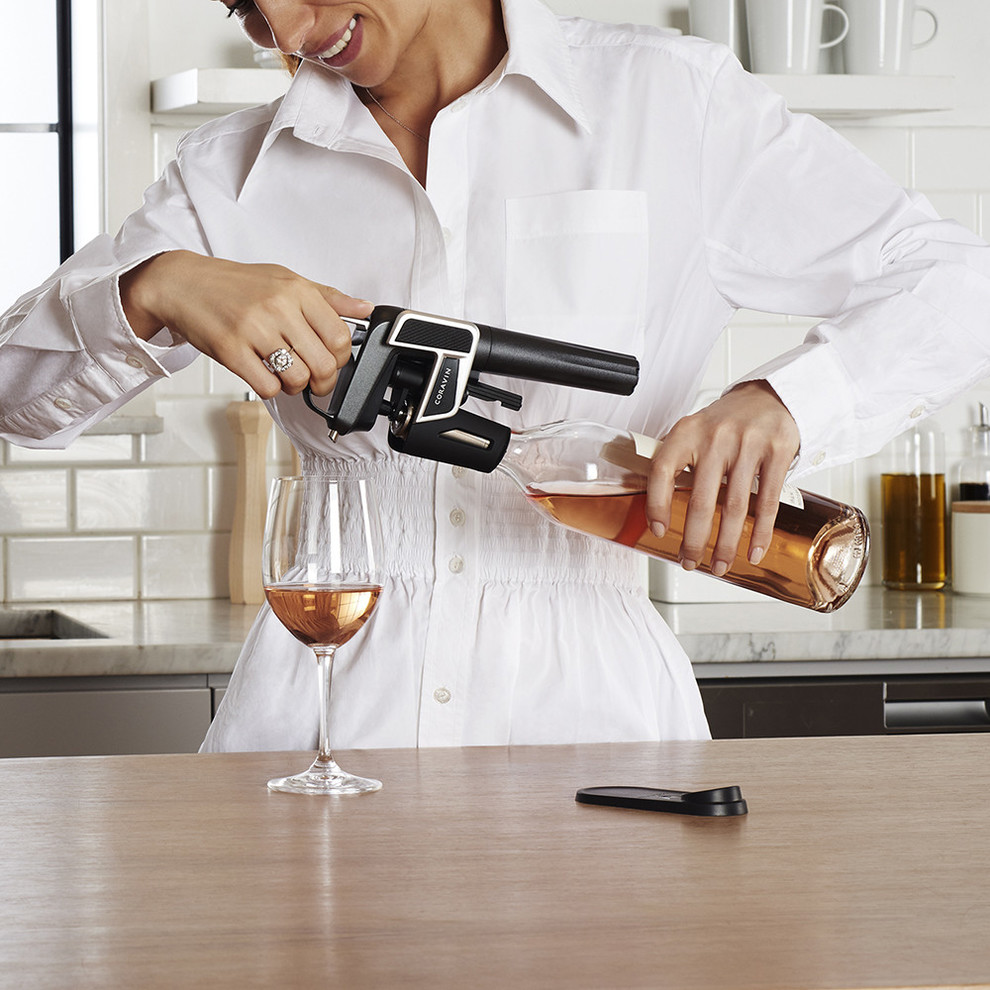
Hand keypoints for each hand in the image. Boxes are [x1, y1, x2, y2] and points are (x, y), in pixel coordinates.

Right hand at [119, 251, 373, 397]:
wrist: (182, 283)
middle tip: (314, 380)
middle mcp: (278, 308)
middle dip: (323, 381)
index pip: (340, 336)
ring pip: (297, 379)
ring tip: (286, 375)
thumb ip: (327, 297)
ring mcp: (253, 329)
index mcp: (297, 290)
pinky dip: (271, 389)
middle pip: (323, 364)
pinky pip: (267, 386)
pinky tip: (265, 375)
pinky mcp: (230, 350)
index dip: (341, 359)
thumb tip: (364, 308)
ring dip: (295, 386)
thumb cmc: (235, 284)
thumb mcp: (285, 279)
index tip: (332, 361)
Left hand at [646, 381, 799, 575]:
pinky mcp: (777, 452)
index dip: (656, 504)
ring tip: (719, 564)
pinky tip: (753, 551)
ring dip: (726, 544)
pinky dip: (760, 532)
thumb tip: (659, 510)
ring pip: (734, 507)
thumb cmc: (727, 422)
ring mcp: (748, 444)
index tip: (658, 530)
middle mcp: (716, 437)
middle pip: (701, 499)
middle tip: (689, 562)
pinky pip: (766, 501)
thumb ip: (678, 462)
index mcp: (687, 431)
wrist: (771, 397)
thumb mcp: (695, 431)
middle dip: (694, 539)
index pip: (662, 471)